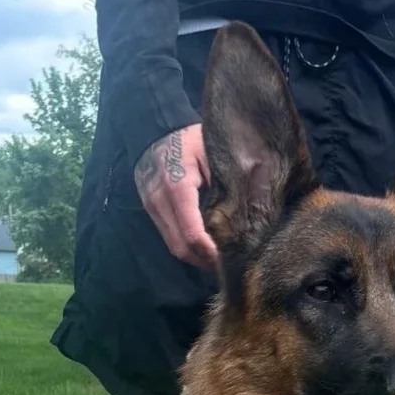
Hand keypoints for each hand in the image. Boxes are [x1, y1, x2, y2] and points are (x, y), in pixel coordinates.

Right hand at [134, 124, 217, 268]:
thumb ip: (224, 187)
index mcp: (177, 187)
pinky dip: (188, 247)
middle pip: (182, 247)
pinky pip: (169, 237)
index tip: (230, 258)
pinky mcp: (150, 211)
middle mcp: (160, 201)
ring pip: (174, 246)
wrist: (155, 130)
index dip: (211, 252)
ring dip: (196, 257)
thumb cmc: (191, 140)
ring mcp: (151, 207)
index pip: (193, 234)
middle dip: (205, 260)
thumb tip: (243, 219)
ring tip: (218, 259)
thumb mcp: (212, 157)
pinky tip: (205, 247)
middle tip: (228, 264)